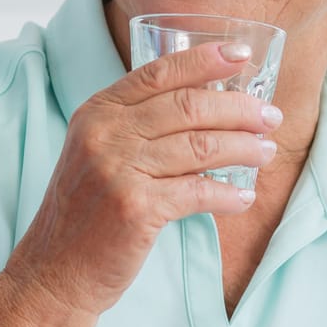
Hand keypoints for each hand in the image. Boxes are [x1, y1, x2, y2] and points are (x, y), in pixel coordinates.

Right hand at [9, 41, 280, 317]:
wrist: (55, 270)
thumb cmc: (87, 212)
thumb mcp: (98, 153)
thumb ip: (138, 125)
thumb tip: (210, 106)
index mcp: (97, 112)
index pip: (159, 73)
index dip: (205, 61)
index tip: (242, 56)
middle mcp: (105, 134)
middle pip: (188, 106)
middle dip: (239, 108)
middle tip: (270, 116)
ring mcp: (118, 170)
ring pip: (200, 146)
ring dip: (243, 148)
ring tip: (267, 151)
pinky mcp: (135, 208)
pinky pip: (198, 192)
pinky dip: (228, 194)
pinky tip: (243, 197)